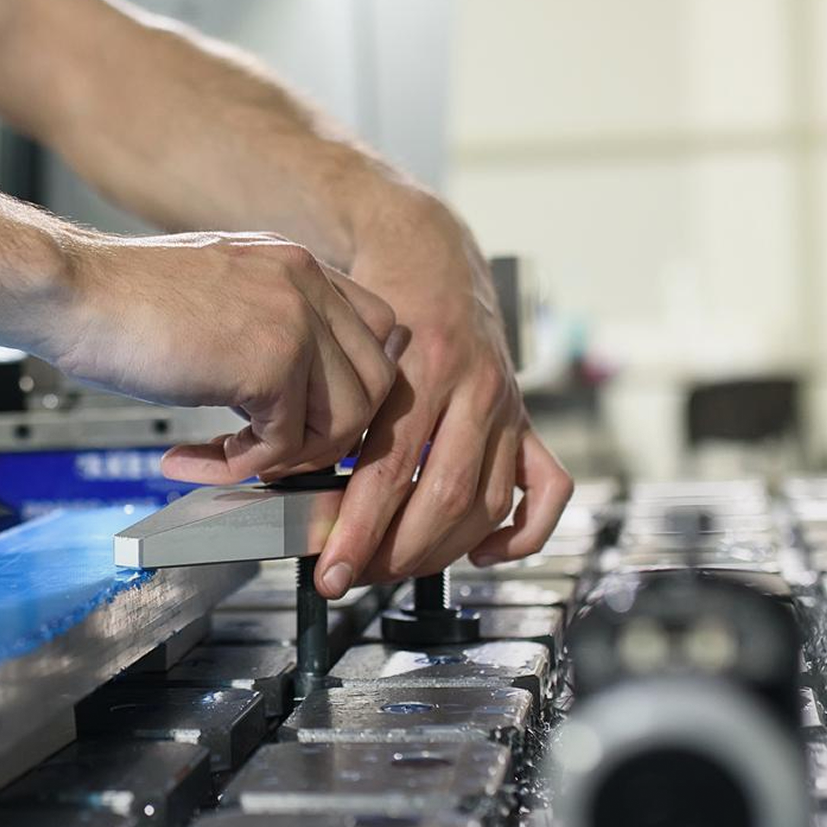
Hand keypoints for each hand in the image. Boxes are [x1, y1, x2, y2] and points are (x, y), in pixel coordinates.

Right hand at [48, 231, 400, 480]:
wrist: (72, 291)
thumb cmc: (121, 301)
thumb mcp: (216, 294)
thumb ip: (265, 325)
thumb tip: (292, 391)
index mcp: (298, 265)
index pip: (375, 331)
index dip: (348, 385)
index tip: (302, 417)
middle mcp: (306, 283)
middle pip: (378, 381)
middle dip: (330, 433)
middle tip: (271, 451)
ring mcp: (295, 319)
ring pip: (346, 421)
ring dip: (289, 457)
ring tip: (230, 459)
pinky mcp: (271, 362)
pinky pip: (284, 443)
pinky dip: (239, 468)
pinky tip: (191, 459)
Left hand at [307, 199, 573, 595]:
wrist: (430, 251)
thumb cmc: (377, 301)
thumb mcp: (341, 343)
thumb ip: (324, 411)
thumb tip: (277, 487)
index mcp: (423, 366)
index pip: (389, 471)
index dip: (357, 532)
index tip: (329, 573)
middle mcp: (474, 387)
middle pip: (444, 498)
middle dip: (394, 553)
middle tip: (352, 576)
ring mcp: (507, 406)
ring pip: (487, 504)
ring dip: (440, 553)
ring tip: (391, 567)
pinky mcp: (527, 419)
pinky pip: (548, 490)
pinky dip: (520, 533)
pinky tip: (480, 552)